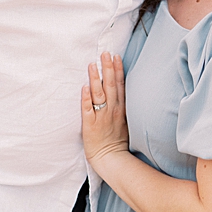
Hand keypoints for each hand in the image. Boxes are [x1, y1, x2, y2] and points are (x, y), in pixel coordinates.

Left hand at [82, 52, 129, 171]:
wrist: (112, 158)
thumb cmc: (118, 140)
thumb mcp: (126, 120)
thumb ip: (123, 105)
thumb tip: (120, 91)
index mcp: (121, 108)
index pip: (119, 85)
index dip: (117, 70)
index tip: (115, 56)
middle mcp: (112, 110)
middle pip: (110, 85)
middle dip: (107, 68)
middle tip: (104, 53)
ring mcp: (101, 117)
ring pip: (99, 94)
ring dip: (95, 79)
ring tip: (92, 65)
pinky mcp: (90, 125)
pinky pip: (88, 110)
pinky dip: (86, 99)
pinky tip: (84, 88)